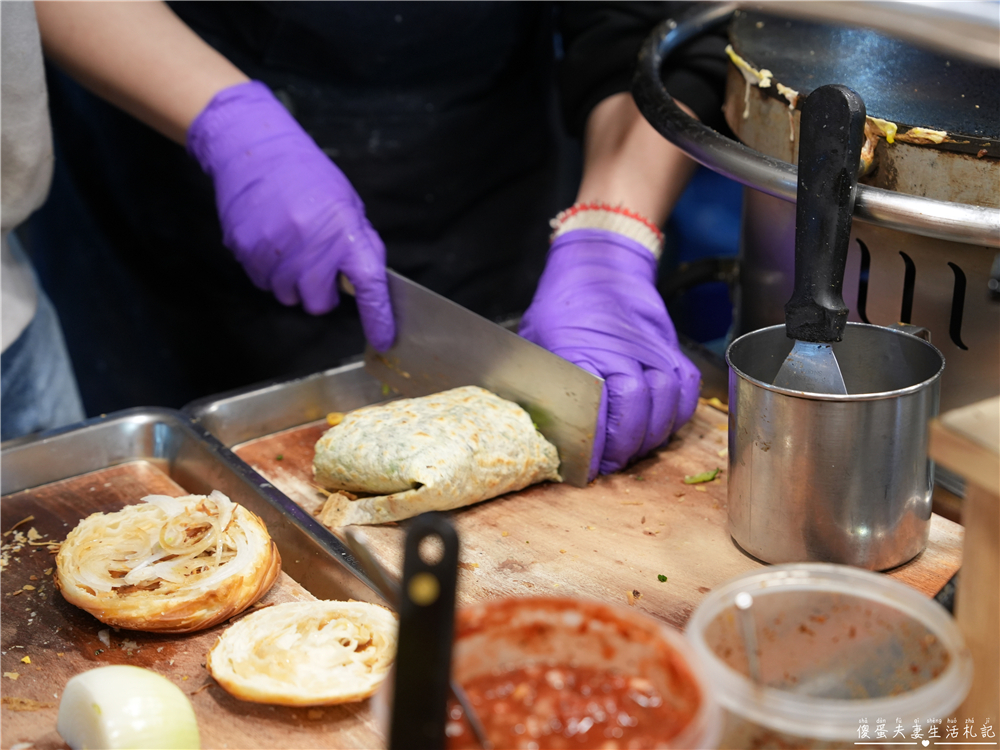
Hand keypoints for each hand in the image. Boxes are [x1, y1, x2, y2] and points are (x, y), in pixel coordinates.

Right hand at [187, 81, 393, 349]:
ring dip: (292, 282)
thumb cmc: (307, 175)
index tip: (383, 339)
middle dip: (321, 293)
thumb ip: (358, 244)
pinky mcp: (246, 250)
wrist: (256, 148)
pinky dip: (268, 270)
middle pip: (318, 304)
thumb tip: (366, 281)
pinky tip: (270, 240)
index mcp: (345, 232)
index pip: (370, 286)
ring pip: (287, 296)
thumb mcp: (347, 204)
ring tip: (291, 246)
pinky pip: (261, 281)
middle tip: (318, 267)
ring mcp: (276, 250)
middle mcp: (312, 246)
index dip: (378, 318)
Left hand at [519, 229, 699, 478]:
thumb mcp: (533, 342)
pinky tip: (657, 426)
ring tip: (631, 448)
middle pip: (635, 407)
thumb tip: (525, 429)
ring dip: (651, 434)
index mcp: (578, 349)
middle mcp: (619, 348)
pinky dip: (677, 414)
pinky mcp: (670, 347)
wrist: (600, 266)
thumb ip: (533, 384)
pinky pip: (686, 388)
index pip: (592, 407)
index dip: (592, 445)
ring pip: (665, 400)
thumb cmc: (561, 307)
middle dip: (623, 446)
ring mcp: (650, 347)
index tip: (585, 468)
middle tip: (608, 464)